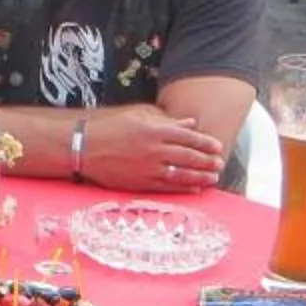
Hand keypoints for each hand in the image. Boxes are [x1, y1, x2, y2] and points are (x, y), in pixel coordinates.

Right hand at [71, 105, 227, 192]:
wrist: (84, 147)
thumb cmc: (109, 127)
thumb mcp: (138, 116)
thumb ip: (166, 121)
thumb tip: (189, 123)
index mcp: (154, 130)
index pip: (188, 137)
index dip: (206, 143)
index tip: (218, 147)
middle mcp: (154, 149)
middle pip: (189, 156)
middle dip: (207, 161)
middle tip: (220, 164)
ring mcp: (148, 168)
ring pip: (181, 174)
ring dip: (200, 177)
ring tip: (213, 178)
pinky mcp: (140, 182)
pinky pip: (166, 187)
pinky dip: (183, 188)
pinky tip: (194, 189)